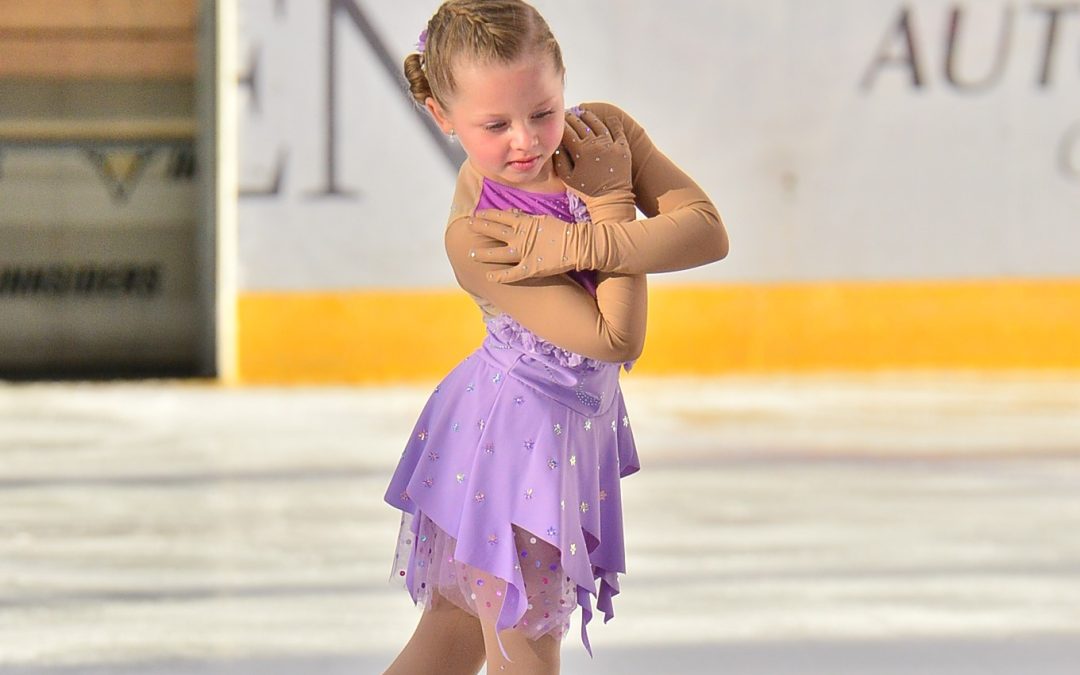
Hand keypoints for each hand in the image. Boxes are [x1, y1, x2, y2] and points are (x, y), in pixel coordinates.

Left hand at [467, 210, 605, 283]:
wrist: (577, 245)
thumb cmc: (562, 230)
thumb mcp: (542, 218)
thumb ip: (525, 216)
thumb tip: (512, 211)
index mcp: (525, 223)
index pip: (501, 216)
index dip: (488, 215)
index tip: (477, 214)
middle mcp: (520, 237)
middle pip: (495, 231)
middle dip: (480, 228)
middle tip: (468, 226)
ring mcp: (523, 253)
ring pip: (498, 253)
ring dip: (484, 253)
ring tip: (471, 254)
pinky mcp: (529, 268)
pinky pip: (511, 274)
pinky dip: (500, 276)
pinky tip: (489, 276)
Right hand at [554, 108, 635, 225]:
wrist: (611, 200)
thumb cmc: (588, 191)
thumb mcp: (567, 178)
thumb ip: (560, 160)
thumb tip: (557, 145)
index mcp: (581, 151)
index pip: (568, 131)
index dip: (561, 124)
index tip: (558, 121)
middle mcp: (596, 144)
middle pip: (581, 125)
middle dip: (573, 118)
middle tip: (568, 115)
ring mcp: (611, 144)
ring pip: (598, 124)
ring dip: (589, 117)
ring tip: (584, 114)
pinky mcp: (623, 148)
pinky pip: (618, 130)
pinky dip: (612, 122)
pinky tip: (607, 118)